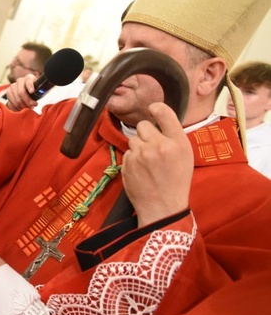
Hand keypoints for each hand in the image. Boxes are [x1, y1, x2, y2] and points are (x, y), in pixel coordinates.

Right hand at [5, 74, 38, 111]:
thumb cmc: (36, 91)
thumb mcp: (40, 89)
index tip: (32, 92)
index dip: (30, 86)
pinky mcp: (9, 93)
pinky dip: (16, 108)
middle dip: (27, 101)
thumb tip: (42, 92)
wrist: (28, 93)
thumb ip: (41, 90)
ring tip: (28, 108)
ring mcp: (13, 87)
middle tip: (32, 106)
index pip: (28, 80)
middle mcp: (19, 81)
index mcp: (29, 78)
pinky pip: (11, 102)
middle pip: (21, 92)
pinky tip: (21, 109)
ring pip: (16, 99)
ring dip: (22, 106)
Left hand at [122, 103, 193, 226]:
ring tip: (148, 162)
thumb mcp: (185, 156)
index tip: (152, 109)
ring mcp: (140, 155)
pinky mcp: (127, 163)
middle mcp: (158, 145)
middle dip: (146, 133)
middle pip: (142, 125)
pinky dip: (132, 158)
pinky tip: (141, 170)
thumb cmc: (177, 181)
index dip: (156, 108)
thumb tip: (159, 118)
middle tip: (153, 146)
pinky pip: (128, 152)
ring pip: (133, 139)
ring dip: (138, 146)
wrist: (163, 206)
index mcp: (177, 142)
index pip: (164, 113)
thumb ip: (173, 136)